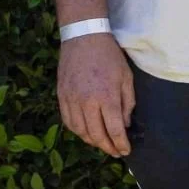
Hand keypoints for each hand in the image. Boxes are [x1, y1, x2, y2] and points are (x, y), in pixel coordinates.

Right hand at [57, 32, 135, 156]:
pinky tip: (86, 132)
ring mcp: (72, 100)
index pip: (114, 130)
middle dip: (108, 147)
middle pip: (96, 135)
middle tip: (115, 151)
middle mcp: (87, 102)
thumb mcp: (126, 78)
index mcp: (107, 97)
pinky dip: (77, 131)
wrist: (83, 37)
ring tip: (102, 143)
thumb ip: (127, 103)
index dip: (121, 144)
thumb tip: (124, 125)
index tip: (125, 151)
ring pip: (80, 132)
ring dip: (92, 141)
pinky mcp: (62, 96)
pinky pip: (68, 122)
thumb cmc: (109, 56)